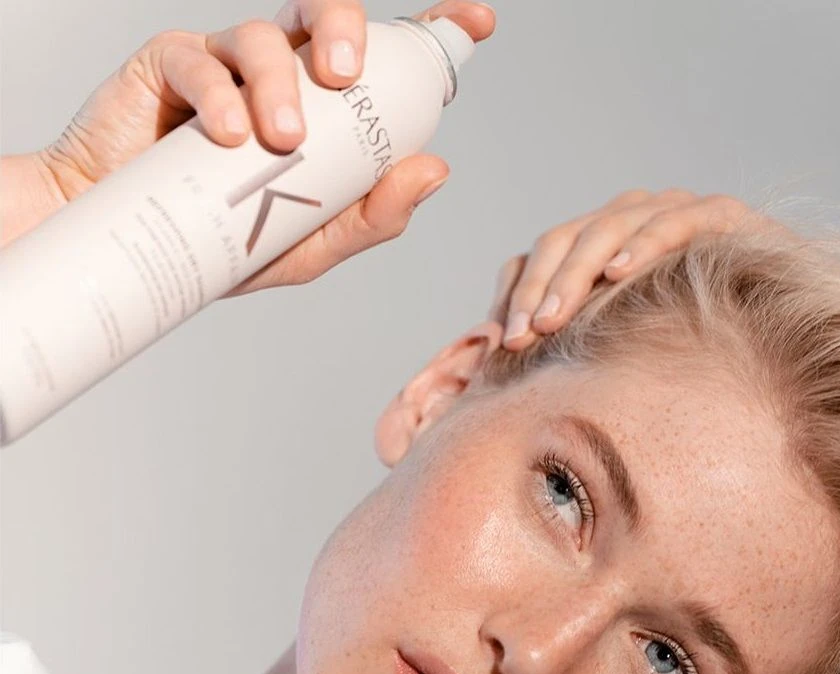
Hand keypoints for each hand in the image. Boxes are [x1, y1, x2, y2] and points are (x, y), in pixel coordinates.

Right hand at [33, 1, 495, 298]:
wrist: (132, 253)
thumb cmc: (222, 243)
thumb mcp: (308, 245)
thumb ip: (370, 215)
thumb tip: (434, 170)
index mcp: (324, 108)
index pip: (382, 57)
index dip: (432, 28)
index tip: (476, 20)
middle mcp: (281, 74)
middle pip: (326, 14)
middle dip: (346, 29)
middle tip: (348, 80)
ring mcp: (225, 64)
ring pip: (262, 35)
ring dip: (280, 82)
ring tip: (281, 141)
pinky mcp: (169, 65)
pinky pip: (199, 58)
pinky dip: (219, 94)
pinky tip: (229, 135)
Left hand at [487, 188, 763, 349]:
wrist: (787, 327)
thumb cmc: (698, 344)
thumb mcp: (619, 348)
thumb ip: (566, 344)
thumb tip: (492, 354)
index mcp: (603, 246)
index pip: (545, 255)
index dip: (518, 293)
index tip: (500, 343)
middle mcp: (633, 219)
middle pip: (568, 238)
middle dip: (539, 290)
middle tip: (520, 338)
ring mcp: (676, 210)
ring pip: (611, 227)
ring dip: (577, 274)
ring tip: (553, 317)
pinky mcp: (721, 215)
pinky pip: (675, 221)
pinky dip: (644, 244)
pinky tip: (619, 274)